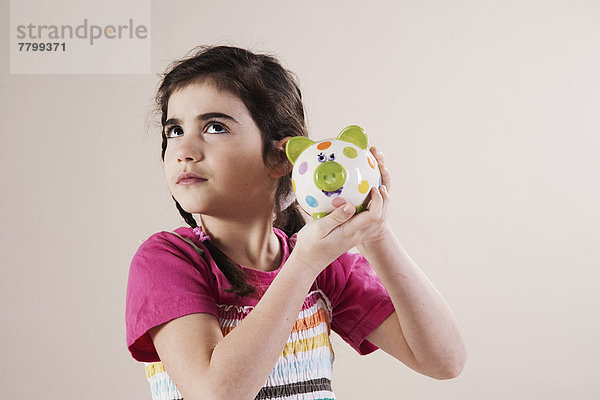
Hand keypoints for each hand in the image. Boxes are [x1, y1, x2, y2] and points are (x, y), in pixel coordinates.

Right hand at [291, 146, 391, 274]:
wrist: (309, 261)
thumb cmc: (310, 244)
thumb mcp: (318, 229)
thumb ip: (335, 218)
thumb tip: (351, 206)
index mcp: (350, 232)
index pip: (373, 216)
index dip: (377, 200)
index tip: (372, 187)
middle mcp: (357, 235)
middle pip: (380, 219)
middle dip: (384, 201)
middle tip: (379, 185)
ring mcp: (356, 236)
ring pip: (377, 222)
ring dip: (380, 205)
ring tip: (375, 190)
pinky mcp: (353, 236)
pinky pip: (368, 222)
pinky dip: (372, 210)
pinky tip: (363, 200)